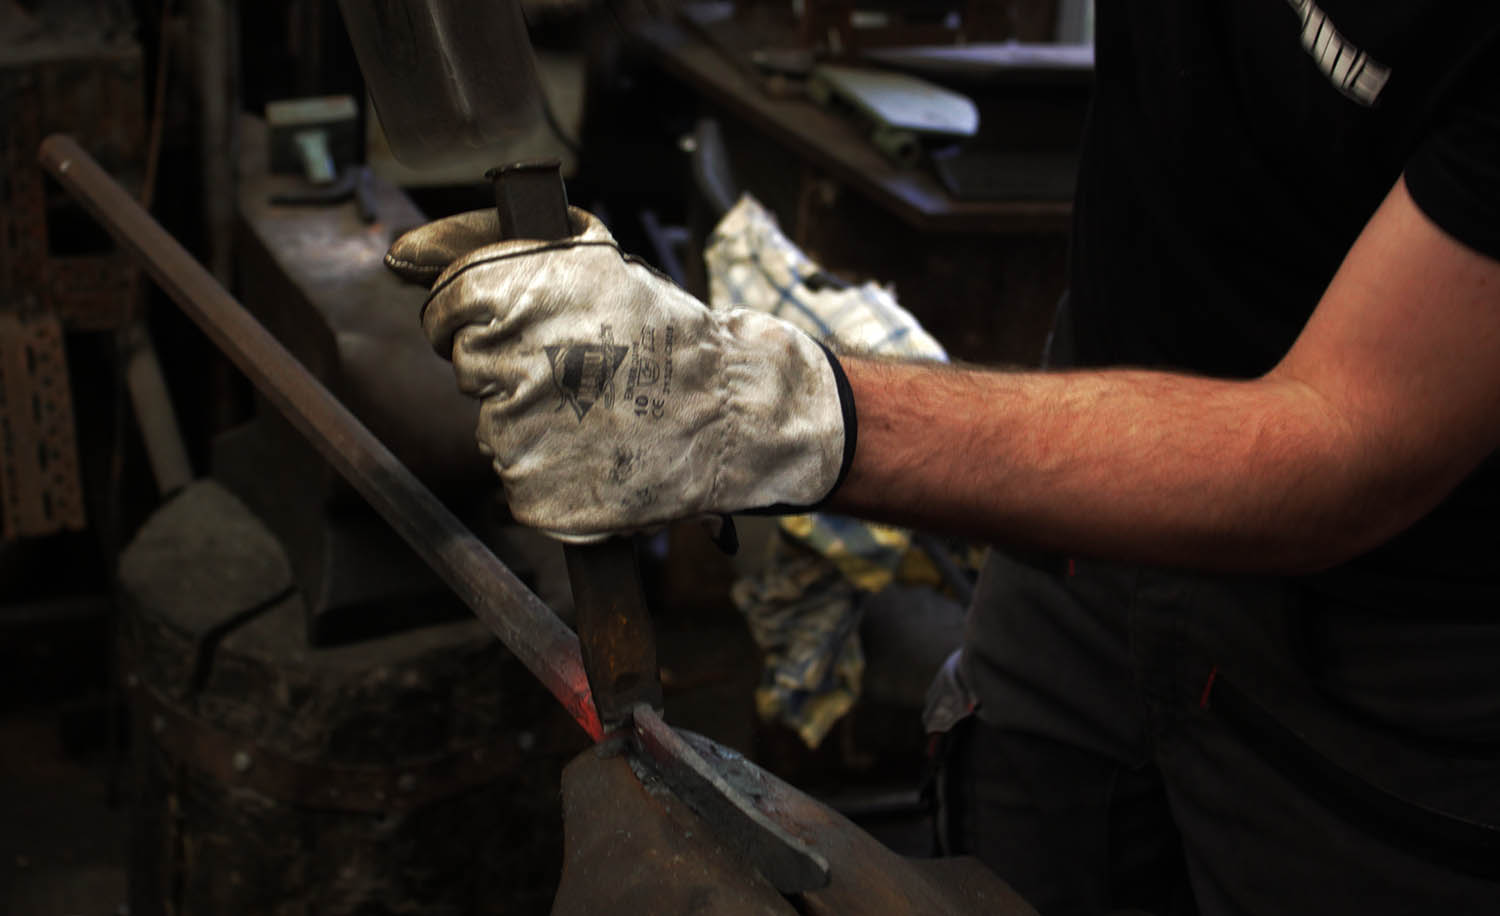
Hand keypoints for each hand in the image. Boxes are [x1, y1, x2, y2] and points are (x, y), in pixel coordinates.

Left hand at [385, 207, 855, 541]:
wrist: (730, 413)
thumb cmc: (659, 332)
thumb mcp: (586, 258)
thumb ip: (483, 241)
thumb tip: (398, 253)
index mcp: (515, 294)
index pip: (445, 308)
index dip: (480, 318)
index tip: (524, 329)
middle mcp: (510, 361)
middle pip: (472, 370)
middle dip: (515, 370)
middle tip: (582, 373)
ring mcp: (519, 435)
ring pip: (494, 431)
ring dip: (535, 425)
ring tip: (598, 414)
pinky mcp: (534, 494)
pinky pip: (518, 483)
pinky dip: (552, 474)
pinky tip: (597, 454)